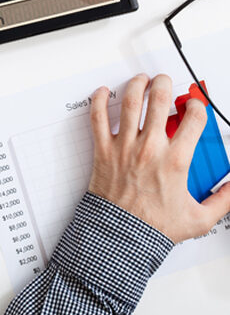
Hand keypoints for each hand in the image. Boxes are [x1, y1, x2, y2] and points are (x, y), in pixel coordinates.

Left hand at [89, 74, 229, 242]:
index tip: (194, 107)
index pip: (193, 119)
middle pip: (159, 101)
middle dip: (165, 85)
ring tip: (141, 79)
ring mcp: (124, 147)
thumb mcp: (199, 218)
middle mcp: (150, 148)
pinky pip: (97, 118)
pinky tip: (102, 92)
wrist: (121, 235)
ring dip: (136, 85)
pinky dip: (98, 101)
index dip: (197, 107)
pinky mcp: (103, 150)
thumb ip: (223, 200)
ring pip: (129, 103)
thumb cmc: (154, 227)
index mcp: (176, 161)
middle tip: (165, 81)